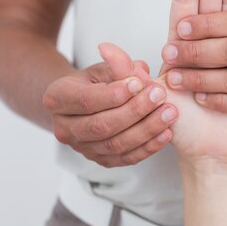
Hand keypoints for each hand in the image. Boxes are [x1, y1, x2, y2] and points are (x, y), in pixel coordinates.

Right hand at [43, 43, 177, 166]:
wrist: (86, 104)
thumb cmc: (94, 83)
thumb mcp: (102, 68)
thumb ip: (118, 65)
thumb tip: (135, 65)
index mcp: (57, 99)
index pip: (86, 100)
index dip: (114, 94)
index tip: (139, 83)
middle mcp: (64, 128)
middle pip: (102, 125)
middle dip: (135, 111)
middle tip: (160, 96)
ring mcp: (82, 148)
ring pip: (116, 145)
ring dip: (147, 130)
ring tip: (169, 113)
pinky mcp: (101, 161)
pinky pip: (127, 159)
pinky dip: (149, 147)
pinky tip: (166, 133)